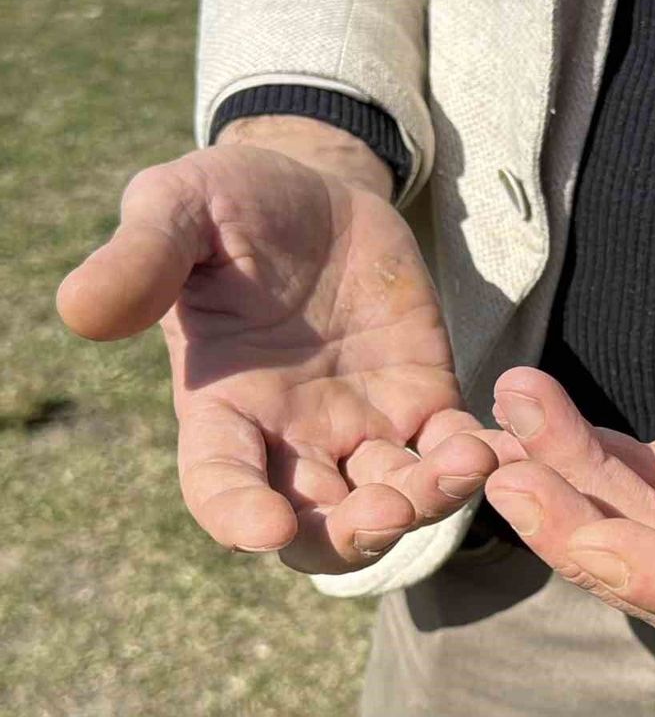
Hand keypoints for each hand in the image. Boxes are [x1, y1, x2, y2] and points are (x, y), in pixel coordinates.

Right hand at [58, 125, 498, 573]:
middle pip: (321, 523)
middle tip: (385, 508)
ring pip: (397, 497)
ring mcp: (363, 426)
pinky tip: (507, 446)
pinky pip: (454, 449)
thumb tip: (80, 313)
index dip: (237, 515)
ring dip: (431, 496)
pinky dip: (481, 459)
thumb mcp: (180, 208)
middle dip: (354, 530)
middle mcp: (292, 437)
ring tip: (466, 459)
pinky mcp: (423, 400)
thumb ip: (141, 257)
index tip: (265, 529)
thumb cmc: (235, 202)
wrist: (318, 189)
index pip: (219, 486)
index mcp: (222, 408)